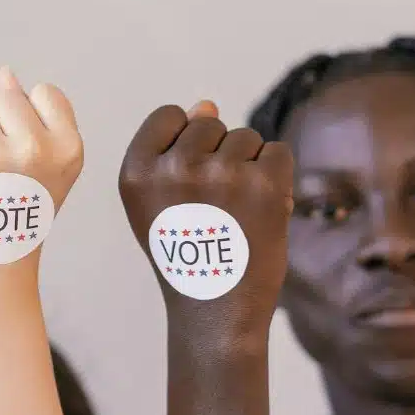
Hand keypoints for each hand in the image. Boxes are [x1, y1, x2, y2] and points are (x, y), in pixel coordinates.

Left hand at [0, 67, 83, 285]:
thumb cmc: (19, 217)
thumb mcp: (44, 167)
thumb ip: (30, 117)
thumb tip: (5, 73)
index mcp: (68, 148)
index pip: (44, 93)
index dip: (29, 120)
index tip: (28, 156)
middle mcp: (36, 148)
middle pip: (4, 99)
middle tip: (4, 176)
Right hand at [118, 100, 292, 337]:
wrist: (215, 312)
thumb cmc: (186, 256)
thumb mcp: (156, 204)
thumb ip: (172, 152)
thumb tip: (205, 103)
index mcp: (136, 172)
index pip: (168, 116)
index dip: (183, 142)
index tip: (185, 182)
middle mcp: (174, 167)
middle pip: (210, 122)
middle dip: (218, 154)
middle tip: (212, 206)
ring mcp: (221, 173)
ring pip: (246, 137)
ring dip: (249, 168)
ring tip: (235, 213)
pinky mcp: (264, 183)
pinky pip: (278, 152)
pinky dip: (276, 179)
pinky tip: (260, 212)